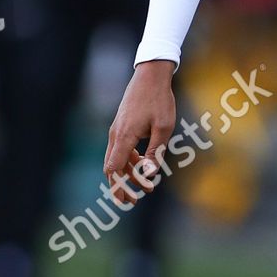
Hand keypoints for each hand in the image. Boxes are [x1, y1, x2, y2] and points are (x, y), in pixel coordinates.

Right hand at [103, 60, 177, 202]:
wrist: (150, 76)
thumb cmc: (160, 100)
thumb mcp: (164, 128)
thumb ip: (156, 152)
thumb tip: (150, 175)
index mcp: (124, 137)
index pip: (113, 168)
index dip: (118, 186)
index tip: (127, 199)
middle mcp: (116, 134)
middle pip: (111, 167)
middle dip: (119, 186)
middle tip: (132, 201)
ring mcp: (116, 130)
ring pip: (116, 158)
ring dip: (127, 173)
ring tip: (144, 186)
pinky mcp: (121, 126)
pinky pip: (120, 149)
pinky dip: (129, 160)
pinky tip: (142, 163)